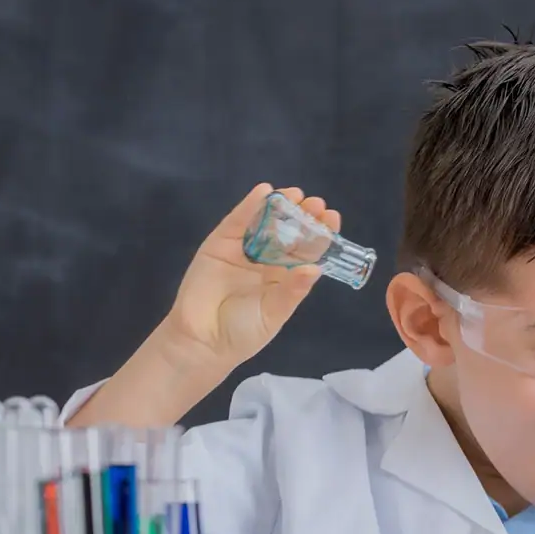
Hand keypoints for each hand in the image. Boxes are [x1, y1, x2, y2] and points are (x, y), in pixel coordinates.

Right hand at [158, 184, 340, 370]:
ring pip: (264, 223)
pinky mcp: (219, 245)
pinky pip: (236, 222)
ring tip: (295, 194)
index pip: (307, 250)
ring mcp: (242, 251)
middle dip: (303, 217)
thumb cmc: (244, 331)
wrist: (202, 341)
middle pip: (288, 232)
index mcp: (285, 277)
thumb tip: (316, 268)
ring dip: (280, 206)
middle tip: (316, 204)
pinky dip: (250, 206)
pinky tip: (264, 192)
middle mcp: (266, 261)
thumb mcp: (274, 313)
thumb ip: (292, 291)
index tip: (332, 218)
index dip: (320, 234)